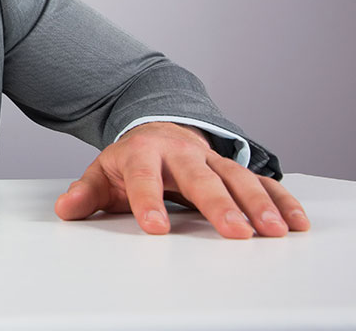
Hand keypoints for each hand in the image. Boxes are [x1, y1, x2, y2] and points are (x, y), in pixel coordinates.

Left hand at [53, 121, 310, 237]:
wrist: (156, 127)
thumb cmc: (130, 160)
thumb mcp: (103, 173)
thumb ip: (86, 193)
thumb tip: (65, 210)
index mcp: (142, 152)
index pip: (144, 178)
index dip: (148, 201)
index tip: (155, 228)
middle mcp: (181, 152)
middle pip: (200, 177)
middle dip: (218, 204)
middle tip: (234, 233)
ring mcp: (211, 159)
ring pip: (237, 178)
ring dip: (257, 204)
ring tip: (271, 232)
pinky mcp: (233, 168)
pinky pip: (262, 181)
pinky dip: (281, 200)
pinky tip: (295, 221)